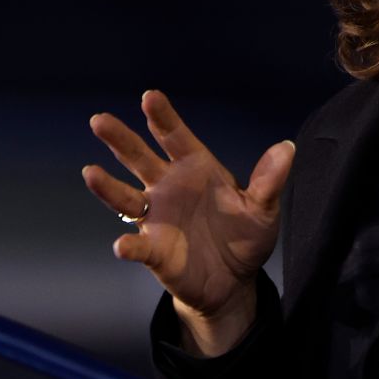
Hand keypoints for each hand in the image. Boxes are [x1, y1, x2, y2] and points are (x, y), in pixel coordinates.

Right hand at [82, 90, 294, 354]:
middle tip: (99, 120)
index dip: (162, 117)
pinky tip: (122, 245)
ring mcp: (156, 217)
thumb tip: (287, 147)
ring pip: (125, 197)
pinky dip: (129, 245)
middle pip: (139, 158)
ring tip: (90, 172)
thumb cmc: (245, 238)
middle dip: (120, 139)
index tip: (149, 97)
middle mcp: (168, 187)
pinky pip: (138, 246)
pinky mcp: (153, 250)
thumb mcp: (263, 209)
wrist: (233, 282)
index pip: (175, 137)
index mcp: (195, 168)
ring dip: (107, 186)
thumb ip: (269, 181)